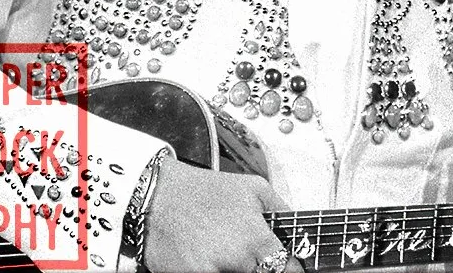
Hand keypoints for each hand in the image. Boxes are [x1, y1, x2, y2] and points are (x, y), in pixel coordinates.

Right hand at [141, 159, 304, 272]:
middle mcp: (236, 261)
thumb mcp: (253, 187)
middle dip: (257, 265)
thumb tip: (299, 233)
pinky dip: (214, 268)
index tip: (284, 265)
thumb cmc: (202, 191)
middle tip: (244, 252)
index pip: (287, 270)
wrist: (153, 197)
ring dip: (234, 267)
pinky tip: (204, 255)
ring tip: (220, 247)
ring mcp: (212, 272)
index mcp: (256, 239)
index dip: (288, 267)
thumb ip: (282, 211)